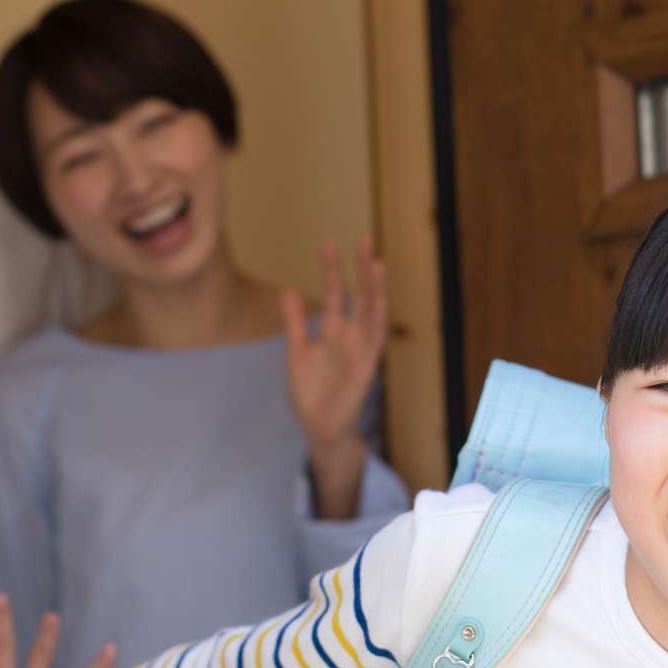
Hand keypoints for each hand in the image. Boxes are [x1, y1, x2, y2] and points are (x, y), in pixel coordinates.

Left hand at [281, 235, 388, 454]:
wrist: (318, 427)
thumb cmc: (310, 392)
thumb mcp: (296, 353)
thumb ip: (295, 323)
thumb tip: (287, 290)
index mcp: (333, 331)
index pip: (335, 293)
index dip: (332, 269)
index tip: (328, 243)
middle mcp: (350, 336)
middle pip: (360, 295)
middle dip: (362, 269)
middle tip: (364, 239)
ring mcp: (360, 350)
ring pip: (372, 313)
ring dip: (374, 289)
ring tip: (375, 262)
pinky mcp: (365, 368)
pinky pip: (375, 341)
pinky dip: (377, 321)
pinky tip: (379, 300)